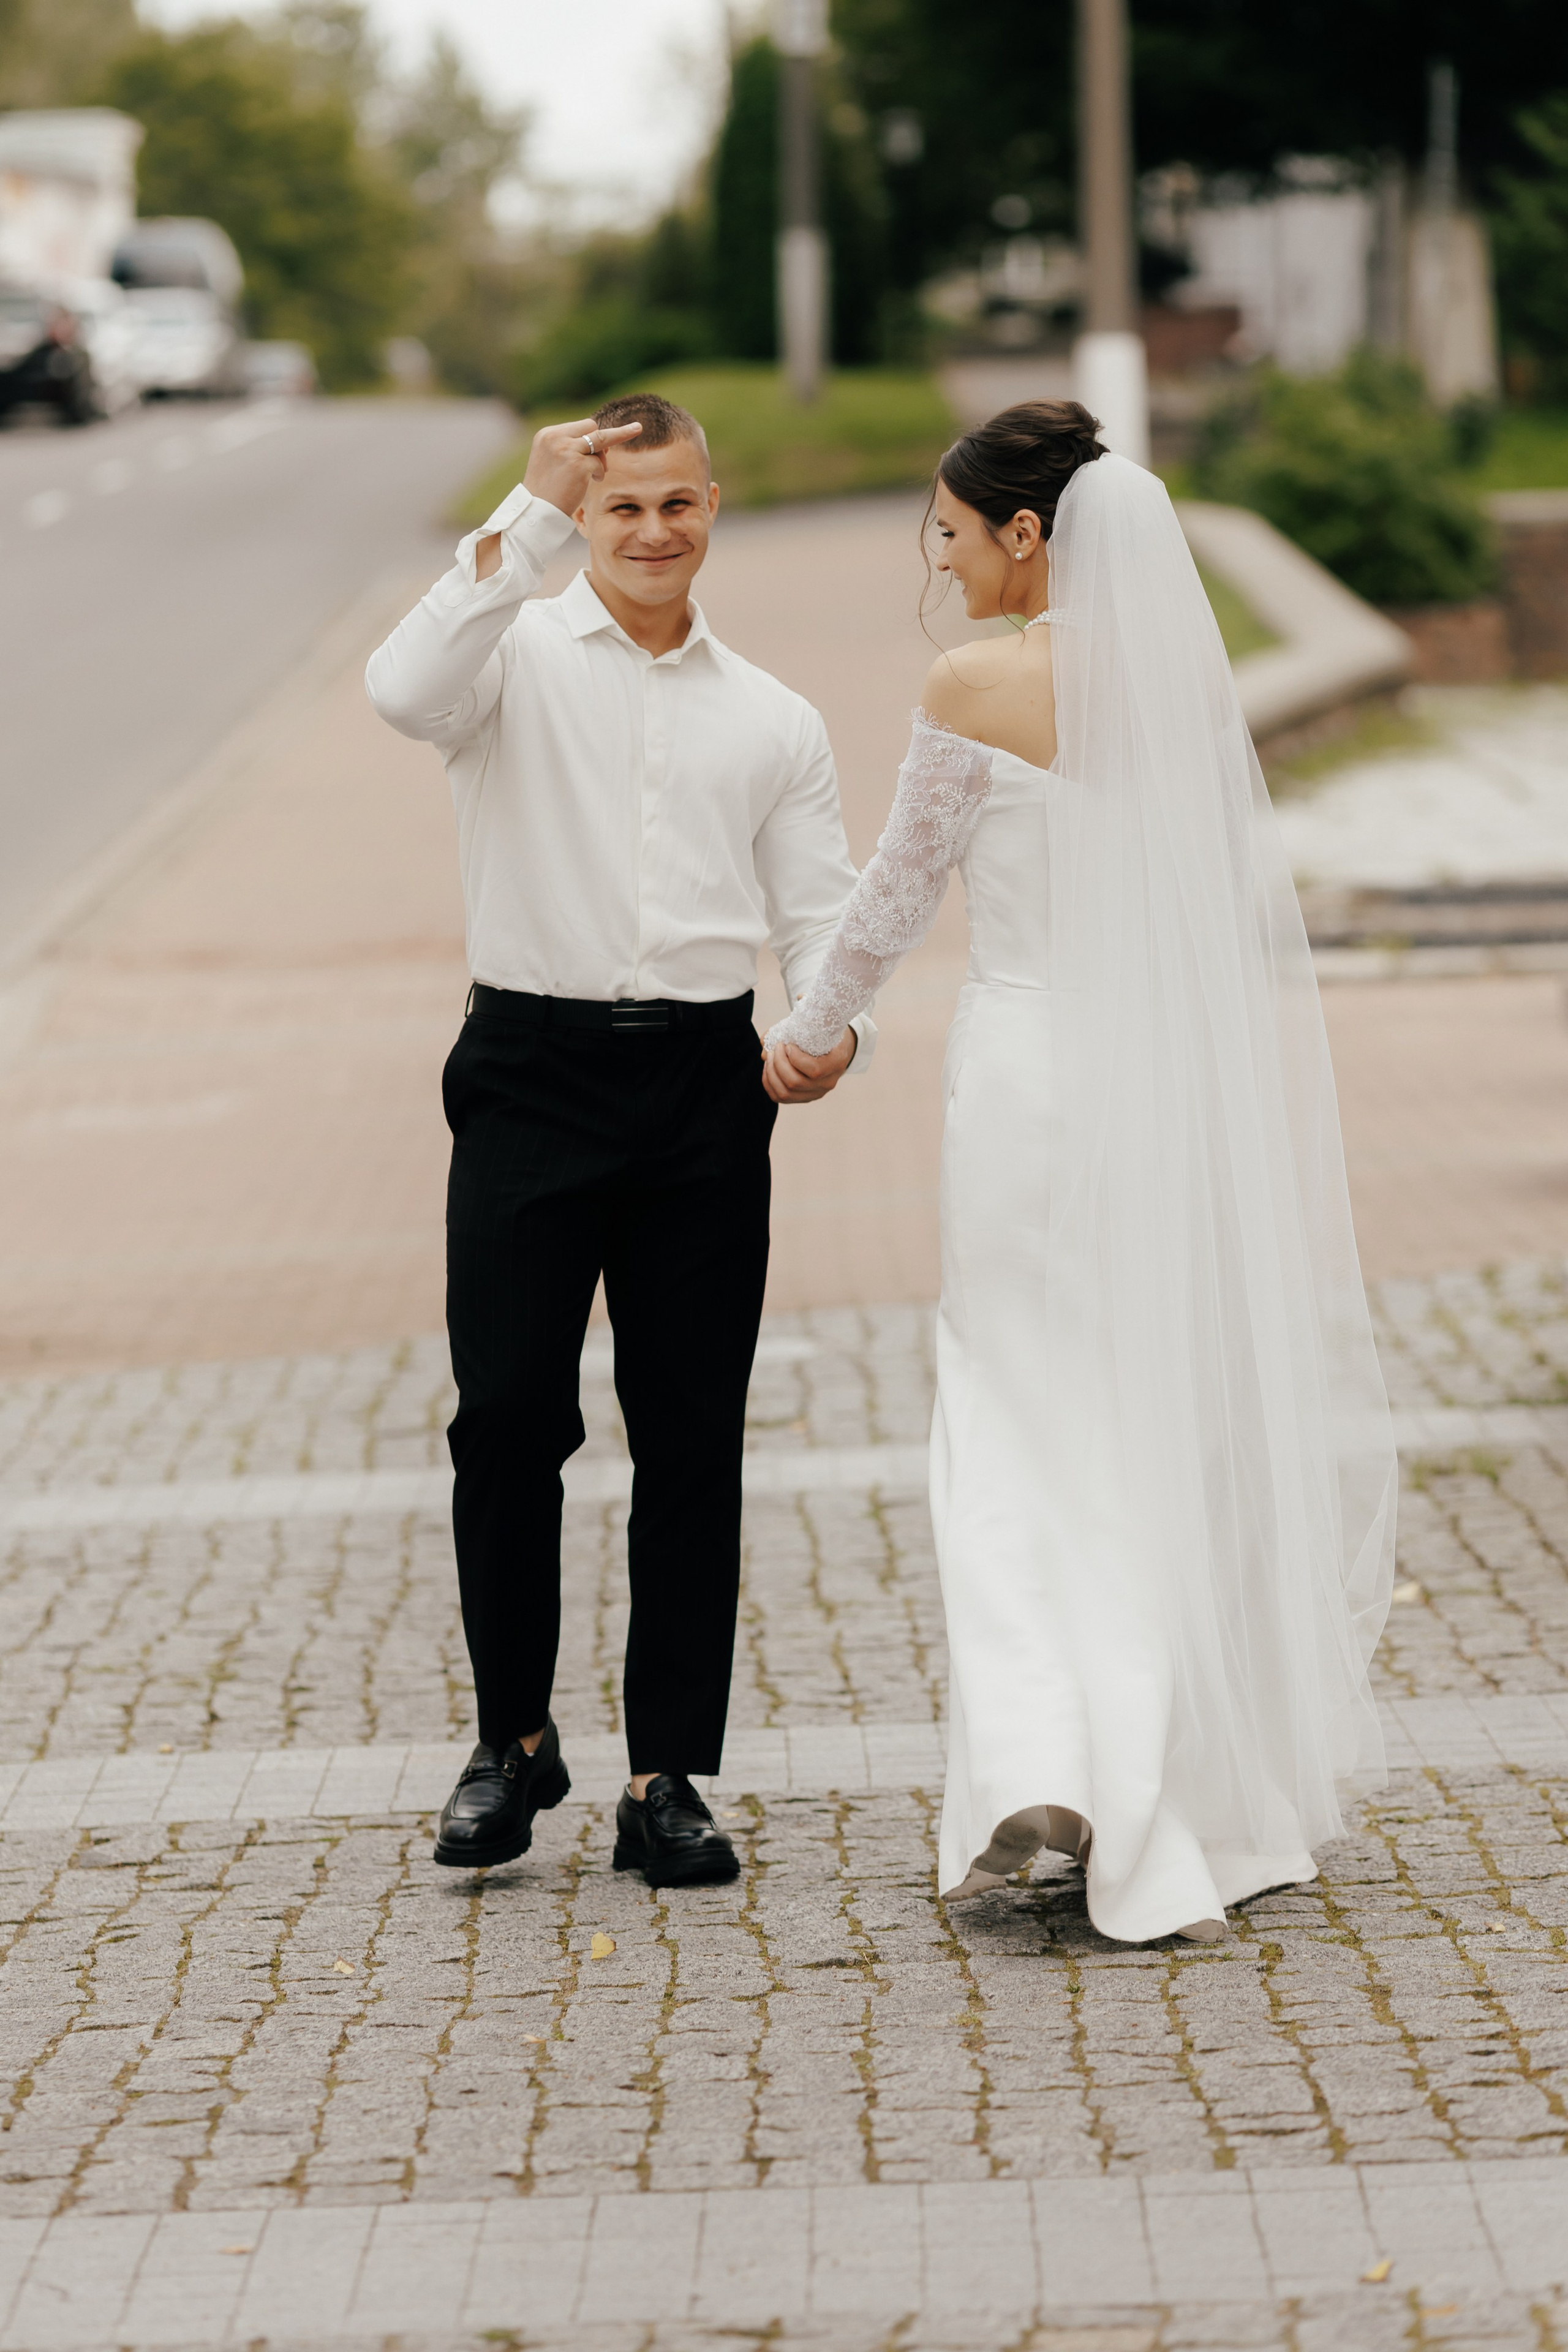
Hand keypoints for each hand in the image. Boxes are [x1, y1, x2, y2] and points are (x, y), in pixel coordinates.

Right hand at [523, 415, 643, 516]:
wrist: (538, 510)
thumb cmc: (548, 488)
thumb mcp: (553, 459)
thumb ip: (571, 447)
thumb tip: (603, 443)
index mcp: (547, 434)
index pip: (579, 426)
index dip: (591, 436)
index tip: (601, 446)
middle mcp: (556, 437)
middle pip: (591, 426)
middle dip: (604, 439)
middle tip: (606, 456)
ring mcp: (567, 449)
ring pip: (600, 440)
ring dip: (603, 458)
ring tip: (597, 474)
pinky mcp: (578, 464)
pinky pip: (599, 463)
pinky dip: (599, 473)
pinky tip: (592, 481)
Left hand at [762, 1029, 856, 1104]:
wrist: (834, 1048)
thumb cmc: (825, 1033)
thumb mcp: (819, 1026)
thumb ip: (796, 1028)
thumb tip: (767, 1045)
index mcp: (837, 1063)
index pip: (815, 1070)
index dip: (795, 1058)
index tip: (788, 1044)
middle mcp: (827, 1083)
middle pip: (795, 1082)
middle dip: (778, 1063)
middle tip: (776, 1048)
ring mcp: (815, 1093)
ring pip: (785, 1093)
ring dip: (771, 1073)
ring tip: (770, 1056)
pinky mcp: (803, 1098)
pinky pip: (779, 1097)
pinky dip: (768, 1082)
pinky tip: (768, 1068)